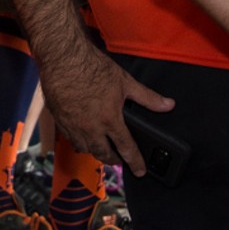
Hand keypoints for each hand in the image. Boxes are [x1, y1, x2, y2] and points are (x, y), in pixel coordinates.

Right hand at [39, 40, 173, 177]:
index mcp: (110, 120)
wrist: (62, 58)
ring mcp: (73, 126)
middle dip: (113, 160)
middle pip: (103, 154)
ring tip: (101, 149)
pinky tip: (82, 136)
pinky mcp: (59, 120)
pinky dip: (79, 142)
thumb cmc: (93, 67)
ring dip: (95, 152)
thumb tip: (168, 105)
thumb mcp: (124, 81)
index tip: (140, 171)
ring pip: (85, 150)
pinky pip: (70, 140)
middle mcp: (91, 128)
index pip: (126, 148)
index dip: (135, 161)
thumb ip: (147, 97)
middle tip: (119, 160)